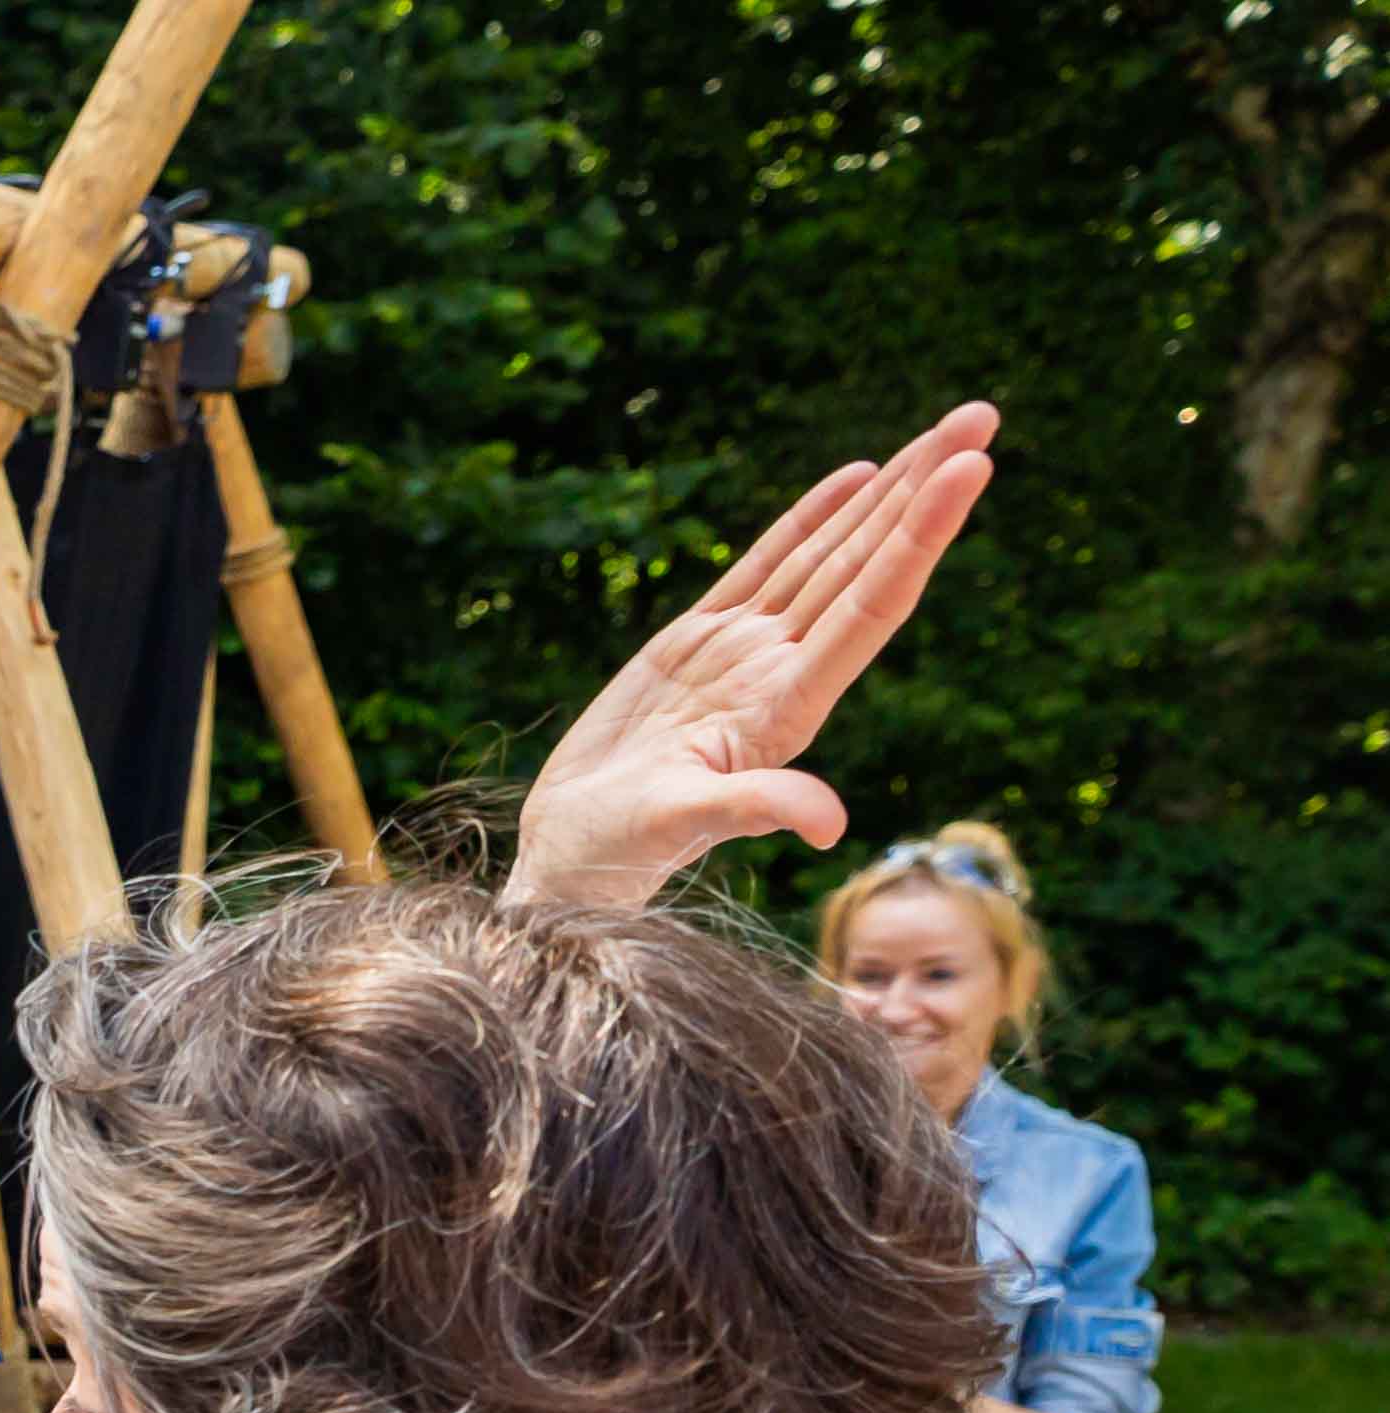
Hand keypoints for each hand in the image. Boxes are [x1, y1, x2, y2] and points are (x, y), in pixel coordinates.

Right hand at [514, 403, 997, 907]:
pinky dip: (812, 518)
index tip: (971, 471)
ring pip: (829, 554)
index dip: (922, 536)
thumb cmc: (618, 852)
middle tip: (981, 415)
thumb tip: (831, 825)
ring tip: (949, 430)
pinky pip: (765, 564)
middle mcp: (781, 670)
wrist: (572, 855)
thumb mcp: (682, 824)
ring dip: (890, 492)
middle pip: (867, 563)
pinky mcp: (697, 642)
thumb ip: (756, 807)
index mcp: (789, 707)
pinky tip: (861, 477)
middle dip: (925, 488)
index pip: (872, 605)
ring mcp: (744, 653)